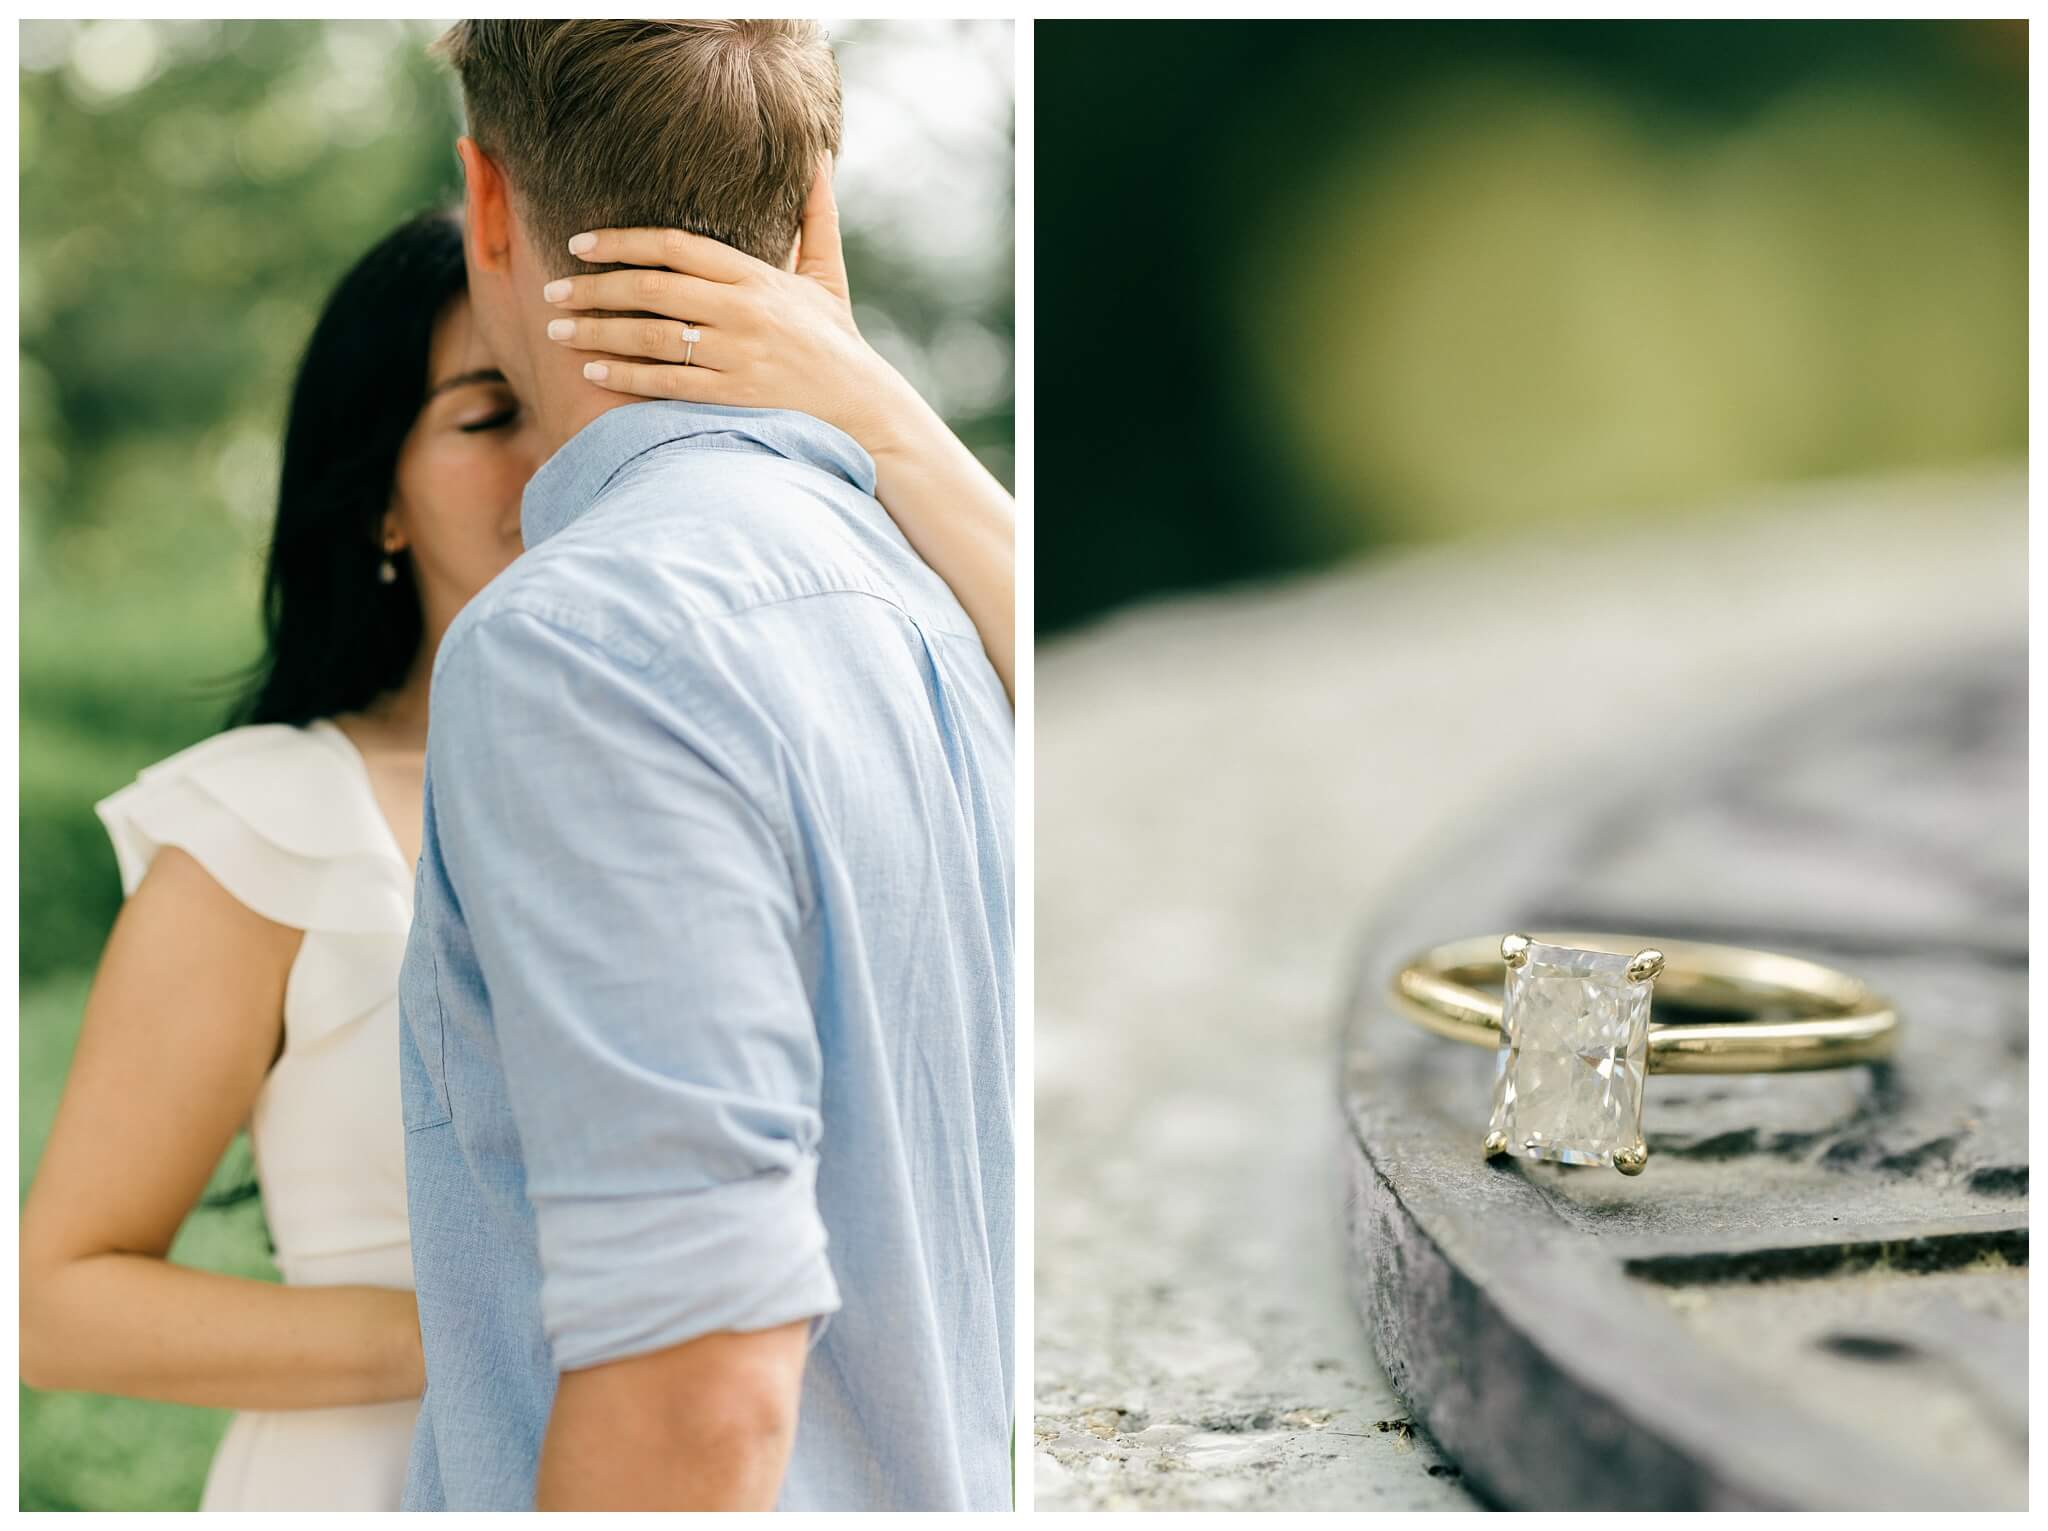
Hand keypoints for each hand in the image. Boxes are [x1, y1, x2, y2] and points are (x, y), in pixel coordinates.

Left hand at [541, 158, 916, 454]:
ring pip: (652, 337)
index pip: (676, 247)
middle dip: (595, 288)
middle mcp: (743, 312)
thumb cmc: (837, 340)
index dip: (623, 242)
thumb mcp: (828, 274)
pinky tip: (594, 370)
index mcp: (756, 276)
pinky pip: (668, 382)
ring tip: (559, 328)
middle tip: (552, 288)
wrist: (863, 407)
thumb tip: (817, 159)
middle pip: (653, 290)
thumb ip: (815, 216)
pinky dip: (627, 375)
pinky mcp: (734, 396)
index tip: (581, 243)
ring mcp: (737, 355)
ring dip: (598, 331)